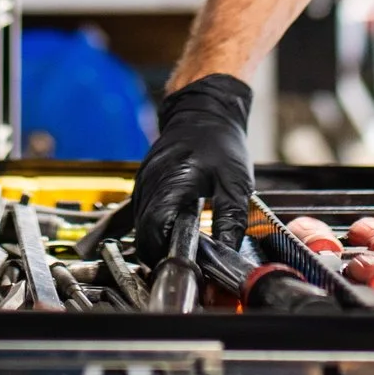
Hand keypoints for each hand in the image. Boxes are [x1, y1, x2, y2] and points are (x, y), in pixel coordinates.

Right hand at [127, 73, 254, 257]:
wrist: (204, 108)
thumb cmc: (219, 140)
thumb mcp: (235, 183)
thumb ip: (231, 220)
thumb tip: (228, 254)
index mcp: (170, 183)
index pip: (152, 231)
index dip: (163, 254)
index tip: (181, 266)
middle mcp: (149, 183)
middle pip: (141, 234)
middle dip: (159, 254)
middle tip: (183, 264)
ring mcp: (143, 182)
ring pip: (138, 226)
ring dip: (155, 242)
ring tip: (180, 250)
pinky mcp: (144, 182)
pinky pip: (141, 213)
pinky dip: (152, 228)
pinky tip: (171, 231)